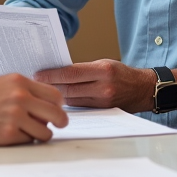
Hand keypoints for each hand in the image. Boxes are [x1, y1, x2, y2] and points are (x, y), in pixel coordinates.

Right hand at [0, 74, 67, 144]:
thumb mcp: (0, 83)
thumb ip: (23, 91)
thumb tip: (44, 105)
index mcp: (19, 82)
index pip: (54, 95)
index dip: (57, 105)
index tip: (55, 110)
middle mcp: (20, 97)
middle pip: (56, 114)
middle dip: (59, 122)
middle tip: (57, 126)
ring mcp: (15, 117)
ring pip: (45, 132)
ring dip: (40, 134)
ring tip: (28, 132)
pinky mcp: (7, 135)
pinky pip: (29, 142)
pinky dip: (24, 141)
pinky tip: (12, 136)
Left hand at [33, 60, 160, 112]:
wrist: (142, 89)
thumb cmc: (121, 73)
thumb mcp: (104, 64)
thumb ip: (83, 69)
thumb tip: (58, 72)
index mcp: (103, 70)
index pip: (71, 73)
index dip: (52, 74)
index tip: (37, 74)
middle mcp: (103, 87)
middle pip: (68, 88)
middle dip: (50, 86)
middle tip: (34, 83)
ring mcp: (103, 101)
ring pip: (72, 100)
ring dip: (56, 95)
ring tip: (42, 91)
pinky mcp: (102, 111)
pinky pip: (80, 107)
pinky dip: (68, 102)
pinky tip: (58, 99)